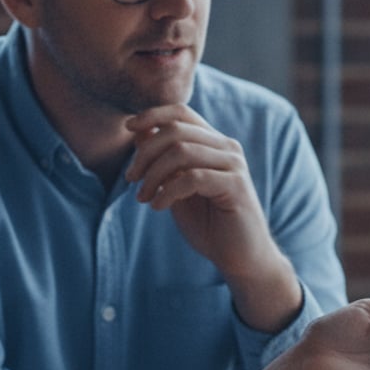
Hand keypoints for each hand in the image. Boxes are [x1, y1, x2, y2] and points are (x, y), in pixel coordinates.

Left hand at [124, 105, 300, 331]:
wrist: (241, 258)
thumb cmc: (209, 223)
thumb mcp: (177, 188)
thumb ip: (163, 161)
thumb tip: (138, 131)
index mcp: (214, 143)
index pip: (181, 112)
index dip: (152, 115)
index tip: (128, 127)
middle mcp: (227, 147)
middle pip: (176, 130)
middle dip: (145, 153)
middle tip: (131, 179)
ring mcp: (234, 165)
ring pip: (181, 152)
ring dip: (153, 175)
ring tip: (143, 197)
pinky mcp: (236, 186)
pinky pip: (193, 177)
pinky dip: (168, 191)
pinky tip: (158, 207)